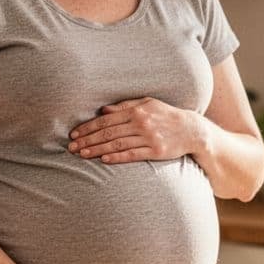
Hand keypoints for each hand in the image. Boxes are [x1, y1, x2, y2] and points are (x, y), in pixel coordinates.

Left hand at [68, 97, 202, 163]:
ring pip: (117, 144)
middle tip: (72, 147)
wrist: (191, 130)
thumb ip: (125, 106)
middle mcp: (141, 123)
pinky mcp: (156, 152)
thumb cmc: (166, 115)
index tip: (74, 134)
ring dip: (97, 150)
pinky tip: (103, 160)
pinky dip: (117, 157)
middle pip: (109, 132)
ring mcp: (149, 138)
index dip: (88, 127)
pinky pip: (132, 155)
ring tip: (82, 154)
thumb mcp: (148, 104)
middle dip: (88, 140)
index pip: (107, 119)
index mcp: (137, 110)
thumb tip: (103, 110)